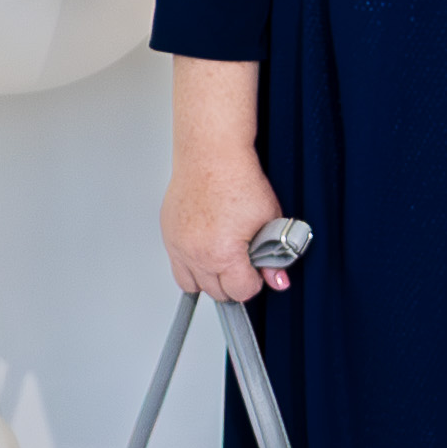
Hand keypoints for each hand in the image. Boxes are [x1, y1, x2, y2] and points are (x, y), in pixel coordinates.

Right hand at [162, 148, 292, 299]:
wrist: (211, 155)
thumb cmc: (238, 180)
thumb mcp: (270, 220)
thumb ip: (276, 256)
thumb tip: (278, 280)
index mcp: (222, 254)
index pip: (241, 291)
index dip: (254, 281)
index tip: (258, 269)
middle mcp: (196, 254)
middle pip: (216, 292)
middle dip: (233, 281)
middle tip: (244, 261)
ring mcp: (178, 246)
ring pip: (193, 285)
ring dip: (210, 278)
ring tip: (224, 260)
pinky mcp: (169, 235)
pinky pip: (177, 266)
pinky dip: (192, 265)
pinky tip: (207, 251)